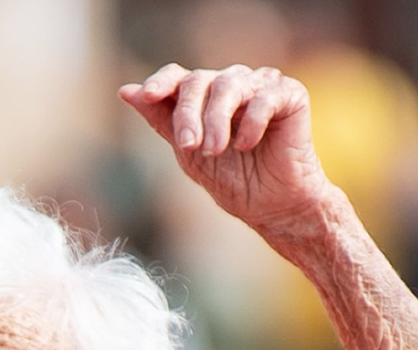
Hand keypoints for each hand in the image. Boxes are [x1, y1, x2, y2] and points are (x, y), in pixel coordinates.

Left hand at [120, 64, 333, 236]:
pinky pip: (264, 97)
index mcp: (204, 96)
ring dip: (216, 121)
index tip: (148, 96)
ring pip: (228, 84)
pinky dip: (251, 123)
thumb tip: (126, 91)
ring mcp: (261, 85)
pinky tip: (247, 145)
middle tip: (189, 146)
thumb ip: (160, 120)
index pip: (178, 76)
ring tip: (214, 151)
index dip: (160, 82)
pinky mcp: (291, 94)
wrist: (272, 204)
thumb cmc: (230, 178)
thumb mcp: (187, 152)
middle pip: (198, 80)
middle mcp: (231, 83)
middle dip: (187, 113)